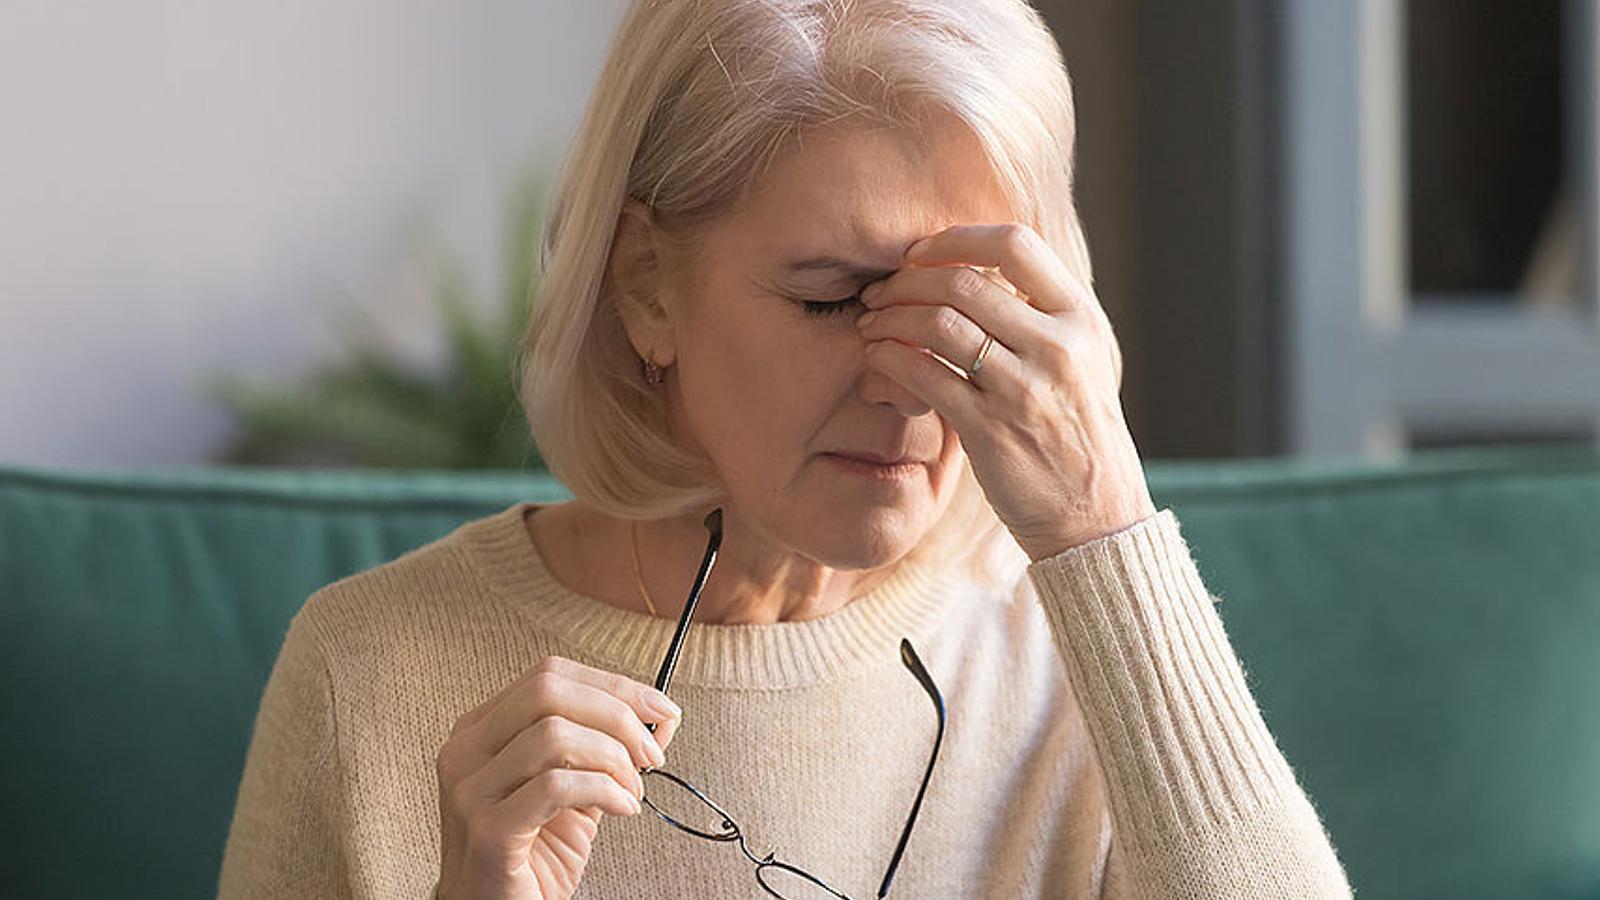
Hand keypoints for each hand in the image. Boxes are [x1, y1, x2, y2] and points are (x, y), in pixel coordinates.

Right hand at [434, 655, 682, 899]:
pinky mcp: (486, 829)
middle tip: (650, 754)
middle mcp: (467, 750)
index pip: (550, 675)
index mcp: (483, 730)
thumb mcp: (578, 791)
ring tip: (631, 791)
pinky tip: (622, 809)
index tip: (661, 709)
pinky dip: (604, 791)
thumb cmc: (533, 855)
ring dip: (613, 758)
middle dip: (617, 714)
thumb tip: (661, 718)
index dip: (614, 685)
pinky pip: (555, 786)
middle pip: (548, 690)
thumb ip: (609, 749)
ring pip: (553, 734)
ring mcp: (470, 789)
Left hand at [856, 223, 1156, 560]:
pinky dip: (890, 361)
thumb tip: (974, 269)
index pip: (1015, 244)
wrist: (1096, 517)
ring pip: (939, 324)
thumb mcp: (1082, 362)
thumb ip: (1040, 316)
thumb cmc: (1077, 434)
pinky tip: (877, 363)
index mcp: (1081, 318)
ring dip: (890, 319)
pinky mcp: (992, 430)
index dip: (956, 239)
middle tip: (878, 293)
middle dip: (906, 281)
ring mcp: (1025, 388)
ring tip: (870, 327)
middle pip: (964, 281)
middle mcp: (1058, 346)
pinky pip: (926, 376)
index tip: (921, 254)